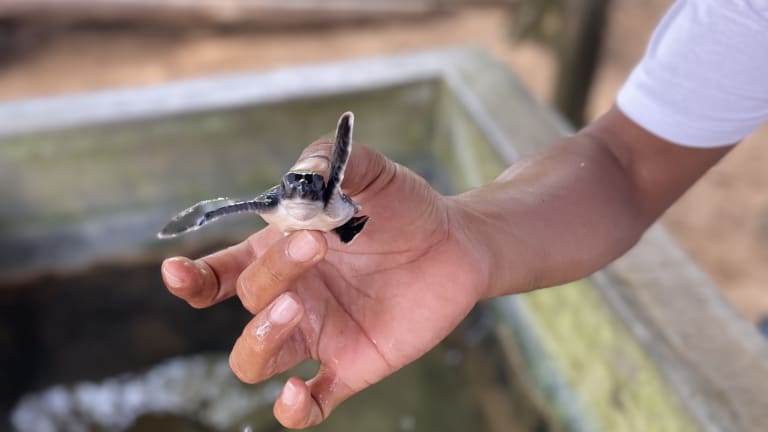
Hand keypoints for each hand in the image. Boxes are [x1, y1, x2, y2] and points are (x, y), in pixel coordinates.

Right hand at [160, 140, 487, 427]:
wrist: (457, 243)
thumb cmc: (405, 205)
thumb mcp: (371, 171)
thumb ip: (331, 161)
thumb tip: (300, 176)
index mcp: (279, 253)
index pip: (218, 274)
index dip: (191, 279)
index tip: (175, 271)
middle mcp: (290, 296)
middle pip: (248, 301)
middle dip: (272, 274)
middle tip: (318, 243)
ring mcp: (318, 334)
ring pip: (254, 360)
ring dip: (261, 339)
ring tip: (295, 308)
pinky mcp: (351, 365)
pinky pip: (310, 404)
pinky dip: (293, 408)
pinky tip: (296, 392)